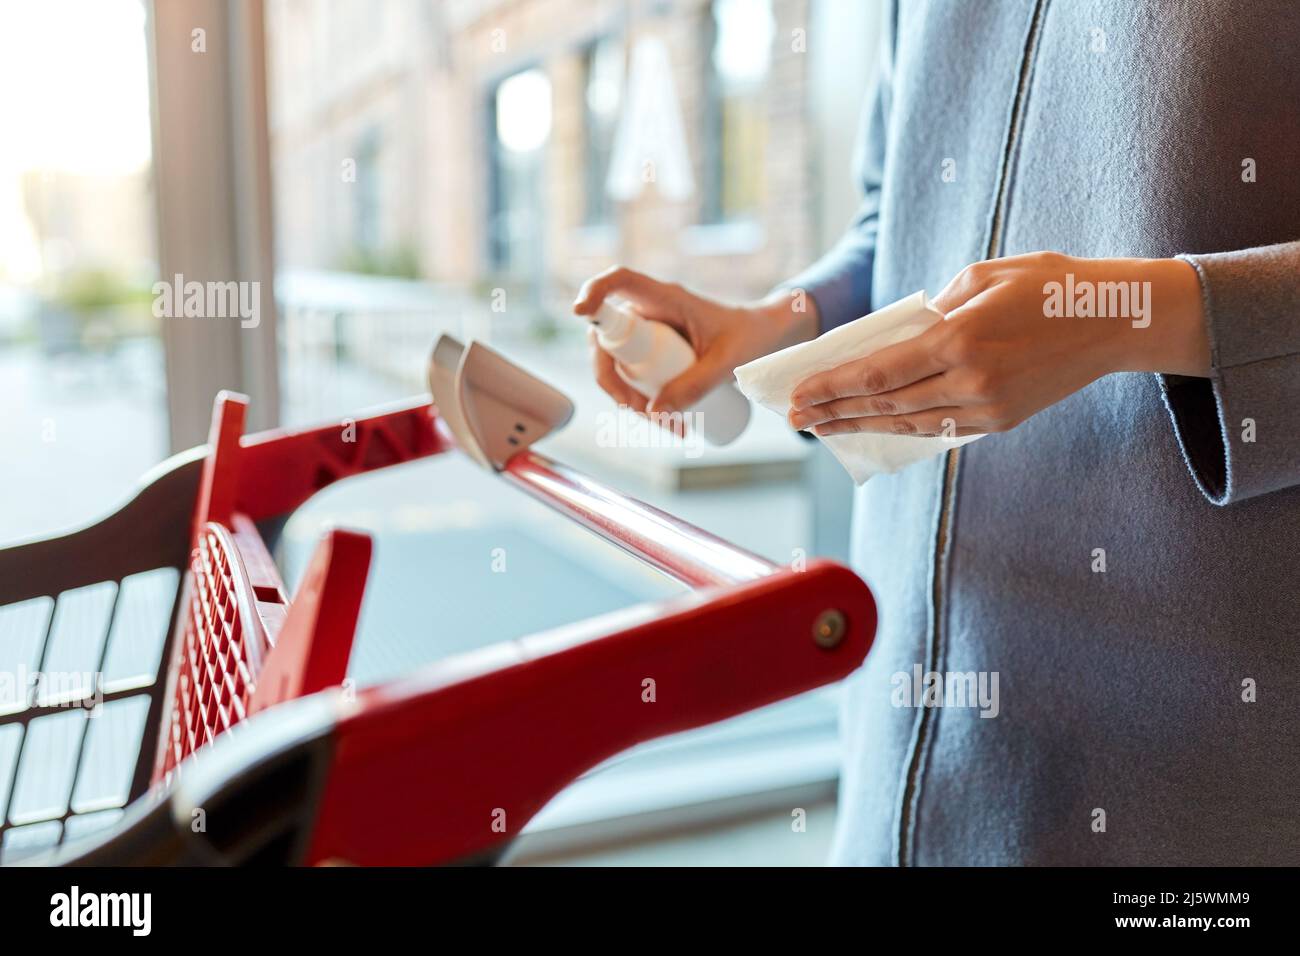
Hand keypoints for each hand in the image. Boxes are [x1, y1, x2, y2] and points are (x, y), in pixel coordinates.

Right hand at [573, 266, 816, 419]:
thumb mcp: (727, 362)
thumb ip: (696, 385)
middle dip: (614, 381)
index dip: (594, 291)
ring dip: (629, 399)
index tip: (581, 313)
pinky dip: (641, 402)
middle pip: (606, 339)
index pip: (620, 281)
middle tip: (642, 413)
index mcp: (666, 298)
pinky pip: (632, 376)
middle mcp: (649, 312)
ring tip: (672, 428)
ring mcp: (647, 334)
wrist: (764, 340)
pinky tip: (666, 424)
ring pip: (616, 365)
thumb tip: (655, 412)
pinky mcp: (652, 353)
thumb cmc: (749, 338)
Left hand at [788, 252, 1208, 437]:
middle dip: (834, 411)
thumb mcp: (984, 275)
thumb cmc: (1048, 285)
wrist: (1116, 320)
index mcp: (959, 338)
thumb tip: (897, 335)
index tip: (799, 394)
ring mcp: (987, 406)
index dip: (832, 386)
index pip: (877, 372)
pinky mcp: (1001, 420)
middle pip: (884, 403)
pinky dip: (901, 427)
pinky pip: (939, 427)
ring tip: (823, 427)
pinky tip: (873, 426)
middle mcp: (969, 380)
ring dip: (860, 426)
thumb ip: (934, 308)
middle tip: (795, 417)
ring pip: (908, 422)